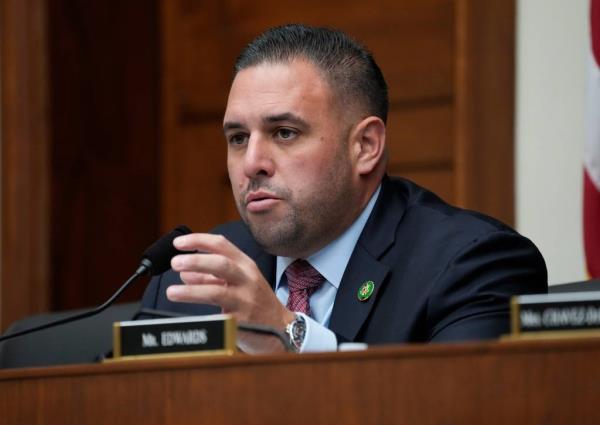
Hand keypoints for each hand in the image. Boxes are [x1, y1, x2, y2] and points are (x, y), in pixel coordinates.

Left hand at [166, 233, 295, 352]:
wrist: (282, 328)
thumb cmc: (256, 301)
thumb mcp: (238, 282)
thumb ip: (211, 277)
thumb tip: (184, 273)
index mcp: (245, 265)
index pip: (221, 244)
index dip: (198, 240)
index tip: (177, 243)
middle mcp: (247, 280)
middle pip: (221, 264)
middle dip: (195, 261)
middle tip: (175, 263)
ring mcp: (246, 301)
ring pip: (216, 292)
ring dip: (191, 291)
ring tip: (172, 292)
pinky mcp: (242, 323)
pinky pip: (218, 318)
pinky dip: (202, 317)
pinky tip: (190, 320)